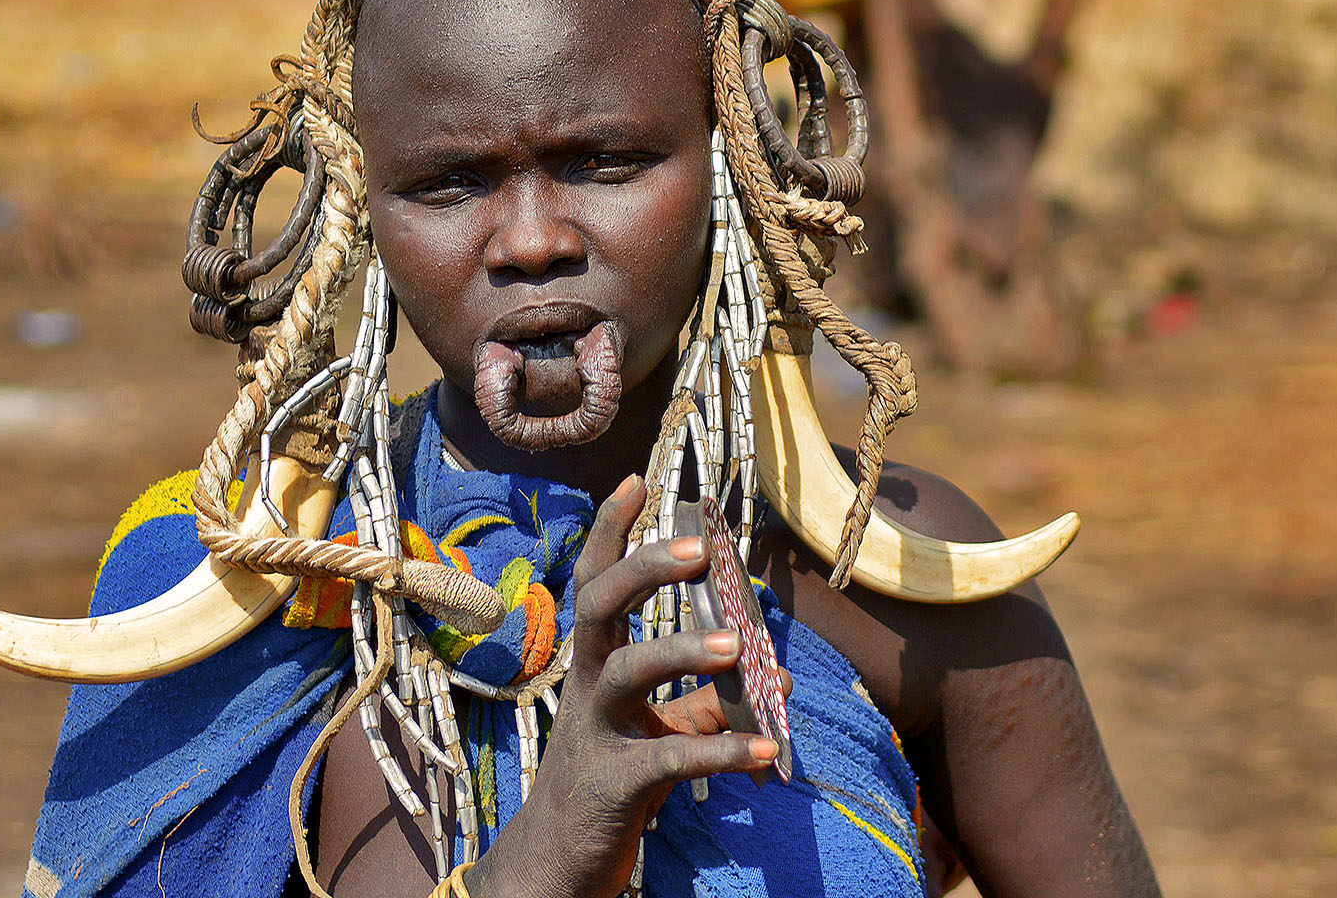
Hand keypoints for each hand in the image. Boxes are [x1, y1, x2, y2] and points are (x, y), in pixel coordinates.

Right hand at [463, 476, 781, 897]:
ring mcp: (595, 733)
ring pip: (624, 672)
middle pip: (598, 607)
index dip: (611, 530)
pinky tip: (767, 750)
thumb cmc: (613, 779)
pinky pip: (667, 757)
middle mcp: (585, 686)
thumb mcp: (660, 731)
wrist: (561, 861)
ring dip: (681, 651)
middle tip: (696, 548)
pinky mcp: (614, 785)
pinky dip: (720, 751)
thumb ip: (710, 701)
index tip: (636, 478)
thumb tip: (776, 675)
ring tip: (734, 647)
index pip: (594, 582)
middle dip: (643, 570)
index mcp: (595, 663)